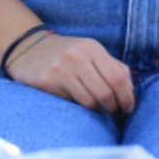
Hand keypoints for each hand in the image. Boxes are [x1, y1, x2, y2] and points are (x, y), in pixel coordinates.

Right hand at [6, 33, 134, 113]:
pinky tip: (78, 102)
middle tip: (112, 110)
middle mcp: (77, 56)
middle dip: (113, 106)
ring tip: (96, 107)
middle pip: (106, 92)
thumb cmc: (66, 54)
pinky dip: (80, 107)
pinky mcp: (47, 81)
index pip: (118, 76)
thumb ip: (112, 67)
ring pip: (90, 101)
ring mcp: (61, 68)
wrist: (27, 48)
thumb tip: (130, 90)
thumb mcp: (90, 53)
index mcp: (92, 47)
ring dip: (97, 109)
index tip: (128, 106)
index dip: (127, 96)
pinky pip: (72, 103)